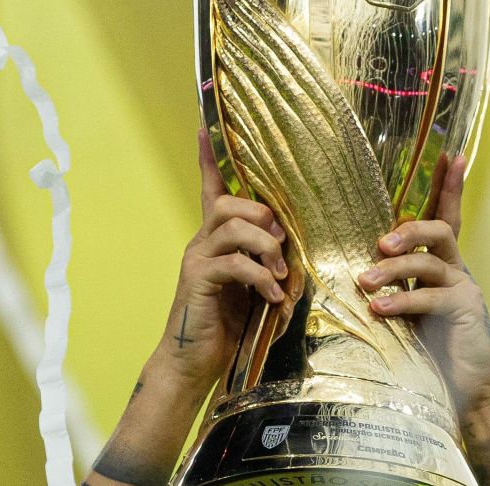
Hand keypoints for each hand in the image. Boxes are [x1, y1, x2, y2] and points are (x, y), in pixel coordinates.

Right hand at [156, 129, 290, 385]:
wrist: (195, 362)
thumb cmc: (230, 324)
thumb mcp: (257, 284)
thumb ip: (269, 260)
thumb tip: (294, 244)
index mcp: (216, 239)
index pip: (211, 189)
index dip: (209, 159)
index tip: (205, 128)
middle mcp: (202, 242)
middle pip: (229, 203)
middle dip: (263, 216)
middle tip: (282, 244)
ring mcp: (198, 260)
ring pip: (232, 226)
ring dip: (266, 246)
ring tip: (280, 275)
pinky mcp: (198, 281)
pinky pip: (233, 263)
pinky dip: (260, 276)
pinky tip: (273, 296)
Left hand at [357, 156, 489, 483]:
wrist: (468, 389)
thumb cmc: (430, 350)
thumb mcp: (405, 312)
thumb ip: (391, 289)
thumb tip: (350, 273)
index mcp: (442, 265)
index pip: (445, 217)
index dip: (449, 186)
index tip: (451, 155)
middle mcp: (455, 270)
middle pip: (439, 230)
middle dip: (410, 229)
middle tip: (380, 243)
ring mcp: (462, 289)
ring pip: (431, 262)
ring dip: (395, 267)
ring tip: (366, 282)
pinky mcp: (463, 312)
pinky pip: (431, 298)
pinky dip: (402, 300)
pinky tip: (379, 308)